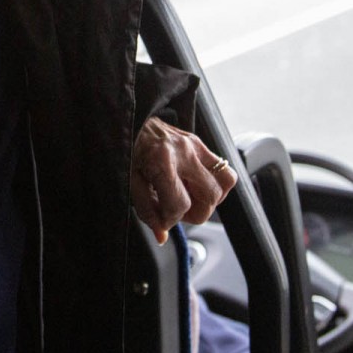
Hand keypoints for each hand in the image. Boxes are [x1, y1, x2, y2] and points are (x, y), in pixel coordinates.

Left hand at [130, 116, 236, 244]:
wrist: (129, 116)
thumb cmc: (126, 150)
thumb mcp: (129, 182)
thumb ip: (146, 210)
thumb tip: (162, 235)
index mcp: (161, 162)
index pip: (180, 205)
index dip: (171, 220)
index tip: (161, 219)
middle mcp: (184, 152)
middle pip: (210, 196)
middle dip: (195, 213)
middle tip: (178, 210)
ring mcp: (195, 144)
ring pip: (225, 181)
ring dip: (212, 198)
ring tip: (192, 198)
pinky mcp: (199, 142)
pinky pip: (223, 168)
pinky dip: (215, 183)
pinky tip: (195, 185)